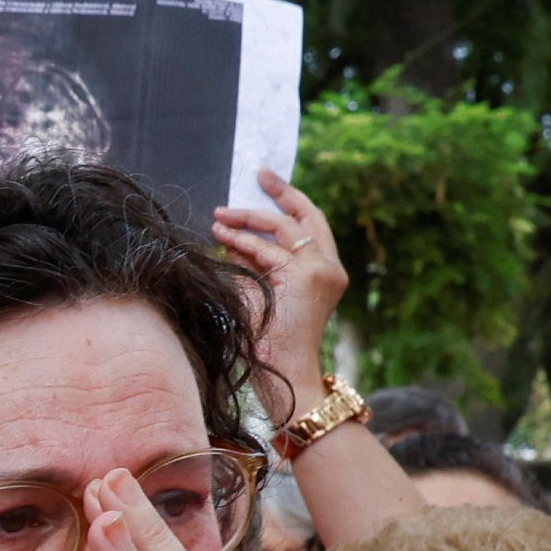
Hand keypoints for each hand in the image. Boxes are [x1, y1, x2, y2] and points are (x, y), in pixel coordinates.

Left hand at [211, 169, 349, 414]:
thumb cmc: (271, 344)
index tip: (266, 186)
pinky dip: (242, 242)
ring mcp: (321, 272)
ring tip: (220, 215)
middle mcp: (330, 268)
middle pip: (307, 216)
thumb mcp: (264, 293)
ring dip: (249, 218)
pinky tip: (220, 235)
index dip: (290, 203)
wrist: (286, 376)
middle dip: (283, 191)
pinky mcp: (304, 278)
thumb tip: (230, 235)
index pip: (310, 227)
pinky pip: (267, 251)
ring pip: (283, 228)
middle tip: (260, 173)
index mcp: (327, 273)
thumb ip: (257, 265)